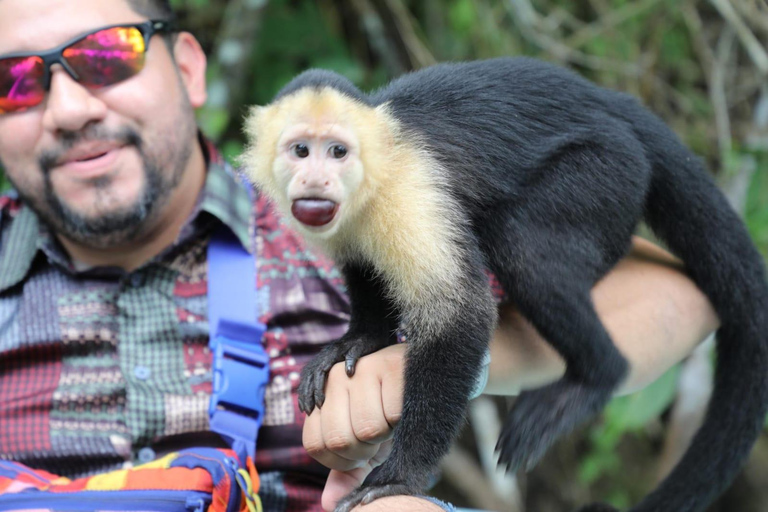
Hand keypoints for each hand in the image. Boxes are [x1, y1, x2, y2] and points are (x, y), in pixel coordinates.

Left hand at [302, 344, 405, 510]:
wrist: (422, 382)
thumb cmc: (388, 414)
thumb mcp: (365, 446)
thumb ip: (346, 472)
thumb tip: (330, 504)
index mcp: (321, 398)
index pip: (315, 444)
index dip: (341, 460)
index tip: (360, 451)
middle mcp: (334, 379)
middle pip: (340, 439)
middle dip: (364, 451)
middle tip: (379, 437)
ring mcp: (360, 370)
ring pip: (368, 429)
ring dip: (386, 435)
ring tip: (390, 419)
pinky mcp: (389, 366)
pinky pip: (393, 415)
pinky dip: (402, 421)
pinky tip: (402, 406)